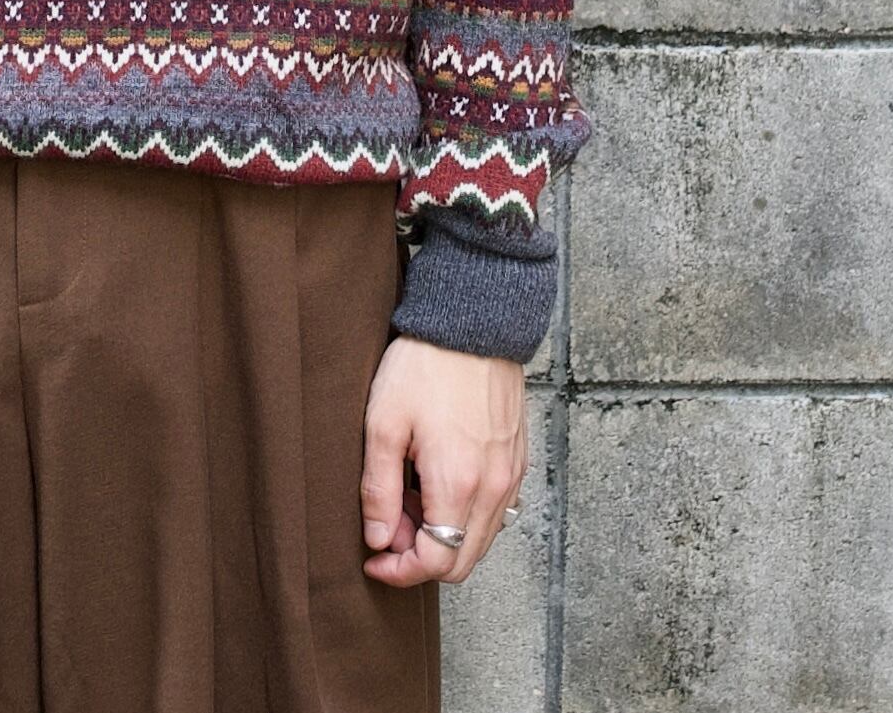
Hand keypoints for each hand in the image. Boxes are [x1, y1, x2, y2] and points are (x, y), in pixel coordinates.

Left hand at [360, 334, 526, 587]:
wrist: (471, 321)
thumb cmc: (424, 366)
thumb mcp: (384, 424)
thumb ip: (379, 490)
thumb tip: (380, 539)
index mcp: (459, 484)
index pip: (436, 563)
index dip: (400, 571)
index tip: (374, 559)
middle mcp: (494, 488)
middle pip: (462, 561)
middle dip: (420, 555)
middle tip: (389, 521)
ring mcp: (511, 475)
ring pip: (479, 538)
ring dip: (443, 535)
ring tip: (409, 494)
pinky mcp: (518, 460)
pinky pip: (494, 511)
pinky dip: (464, 513)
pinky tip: (437, 480)